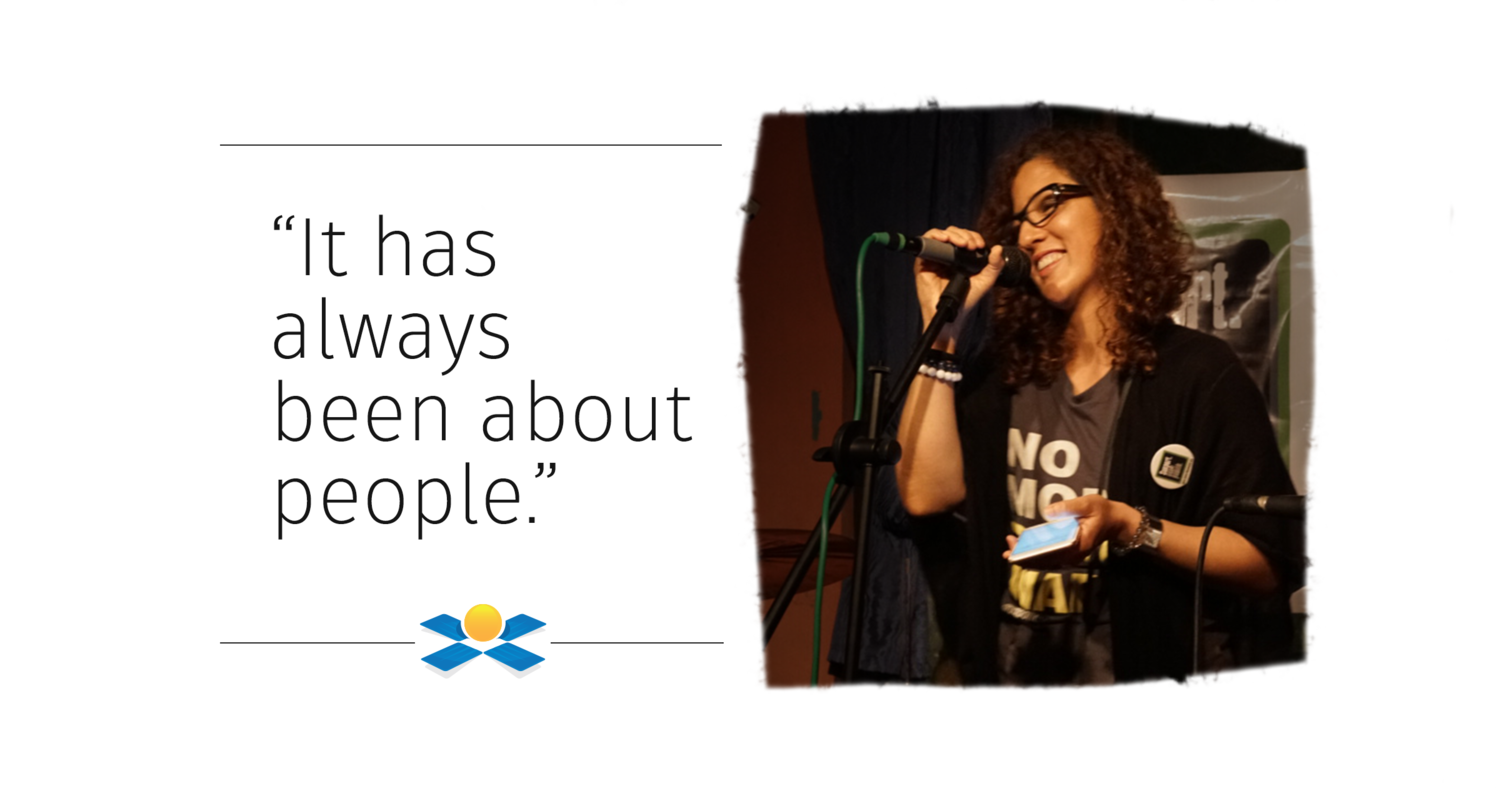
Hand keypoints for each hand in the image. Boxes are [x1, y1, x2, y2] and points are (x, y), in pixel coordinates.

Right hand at [913, 227, 1011, 338]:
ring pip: (941, 234)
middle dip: (964, 235)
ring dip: (953, 234)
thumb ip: (995, 266)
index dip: (972, 236)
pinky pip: (926, 242)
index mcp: (961, 258)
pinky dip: (935, 235)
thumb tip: (998, 248)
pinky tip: (945, 240)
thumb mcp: (985, 281)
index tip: (978, 245)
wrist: (952, 312)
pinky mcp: (924, 262)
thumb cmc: (966, 300)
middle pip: (953, 233)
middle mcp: (947, 256)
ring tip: (961, 244)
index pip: (965, 237)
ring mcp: (935, 258)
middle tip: (970, 245)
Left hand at [1003, 495, 1134, 567]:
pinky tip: (1022, 551)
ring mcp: (1070, 556)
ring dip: (1027, 558)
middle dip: (1024, 557)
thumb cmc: (1102, 511)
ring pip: (1046, 562)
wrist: (1115, 521)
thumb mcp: (1088, 503)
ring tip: (1009, 551)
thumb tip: (1048, 511)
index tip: (1017, 548)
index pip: (1050, 553)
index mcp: (1077, 545)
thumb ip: (1068, 507)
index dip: (1031, 553)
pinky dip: (1035, 556)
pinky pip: (1049, 559)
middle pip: (1045, 561)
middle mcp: (1072, 555)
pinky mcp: (1068, 554)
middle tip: (1007, 550)